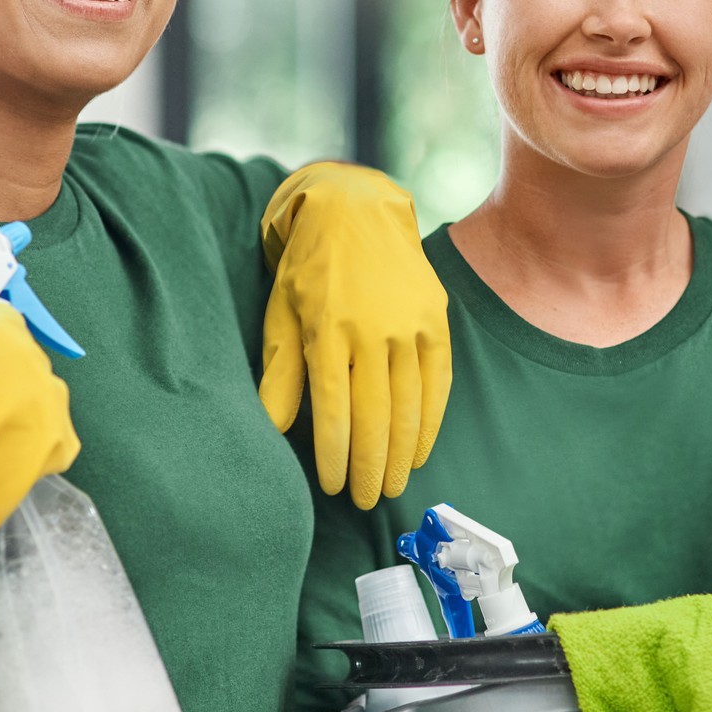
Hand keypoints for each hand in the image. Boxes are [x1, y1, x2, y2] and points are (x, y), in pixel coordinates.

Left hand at [259, 162, 450, 508]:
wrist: (355, 212)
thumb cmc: (308, 269)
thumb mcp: (282, 313)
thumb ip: (281, 373)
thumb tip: (272, 428)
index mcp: (327, 329)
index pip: (334, 409)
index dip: (335, 454)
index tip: (332, 486)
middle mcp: (372, 329)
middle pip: (375, 416)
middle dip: (369, 466)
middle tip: (365, 500)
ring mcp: (408, 324)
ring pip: (410, 405)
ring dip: (401, 454)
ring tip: (391, 487)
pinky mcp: (434, 320)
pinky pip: (438, 382)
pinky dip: (431, 422)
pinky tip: (420, 452)